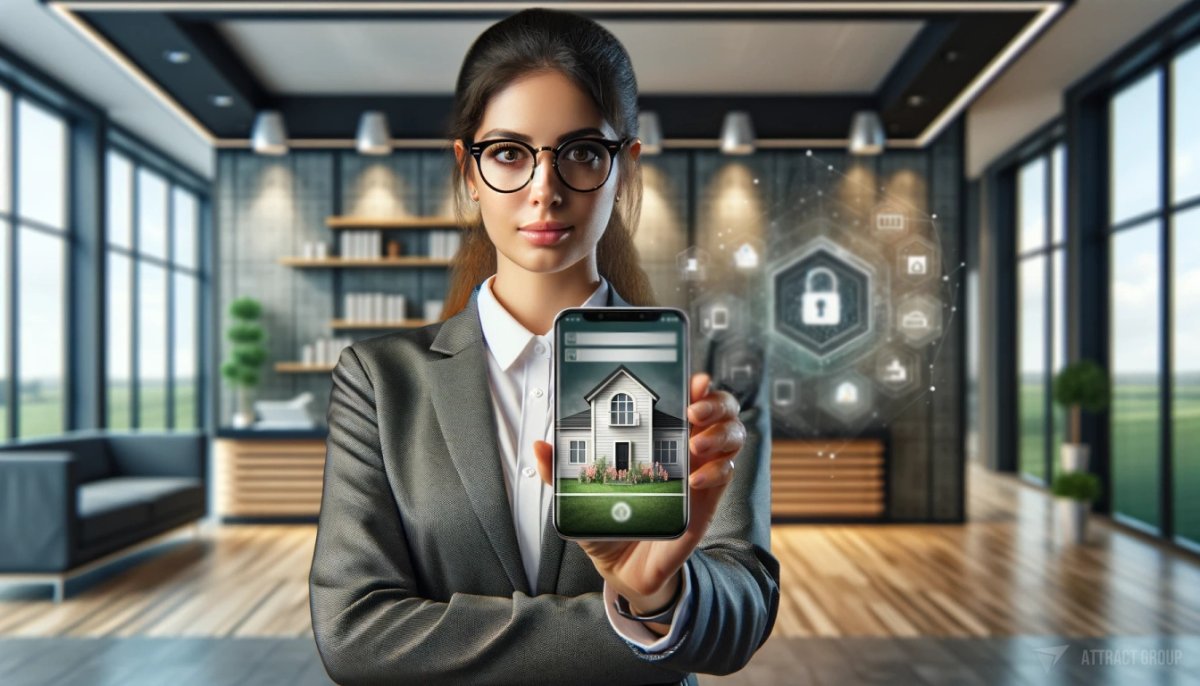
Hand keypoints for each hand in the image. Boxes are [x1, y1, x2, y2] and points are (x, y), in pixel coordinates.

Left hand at [533, 372, 744, 633]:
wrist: (623, 567)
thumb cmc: (607, 521)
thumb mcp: (579, 495)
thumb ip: (559, 472)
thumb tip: (539, 446)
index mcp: (660, 434)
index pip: (688, 397)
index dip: (697, 384)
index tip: (692, 378)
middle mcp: (687, 446)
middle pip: (722, 409)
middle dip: (716, 401)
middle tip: (694, 409)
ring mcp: (702, 470)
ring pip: (732, 435)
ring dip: (720, 433)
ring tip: (695, 443)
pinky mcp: (707, 499)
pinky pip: (725, 474)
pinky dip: (715, 471)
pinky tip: (693, 480)